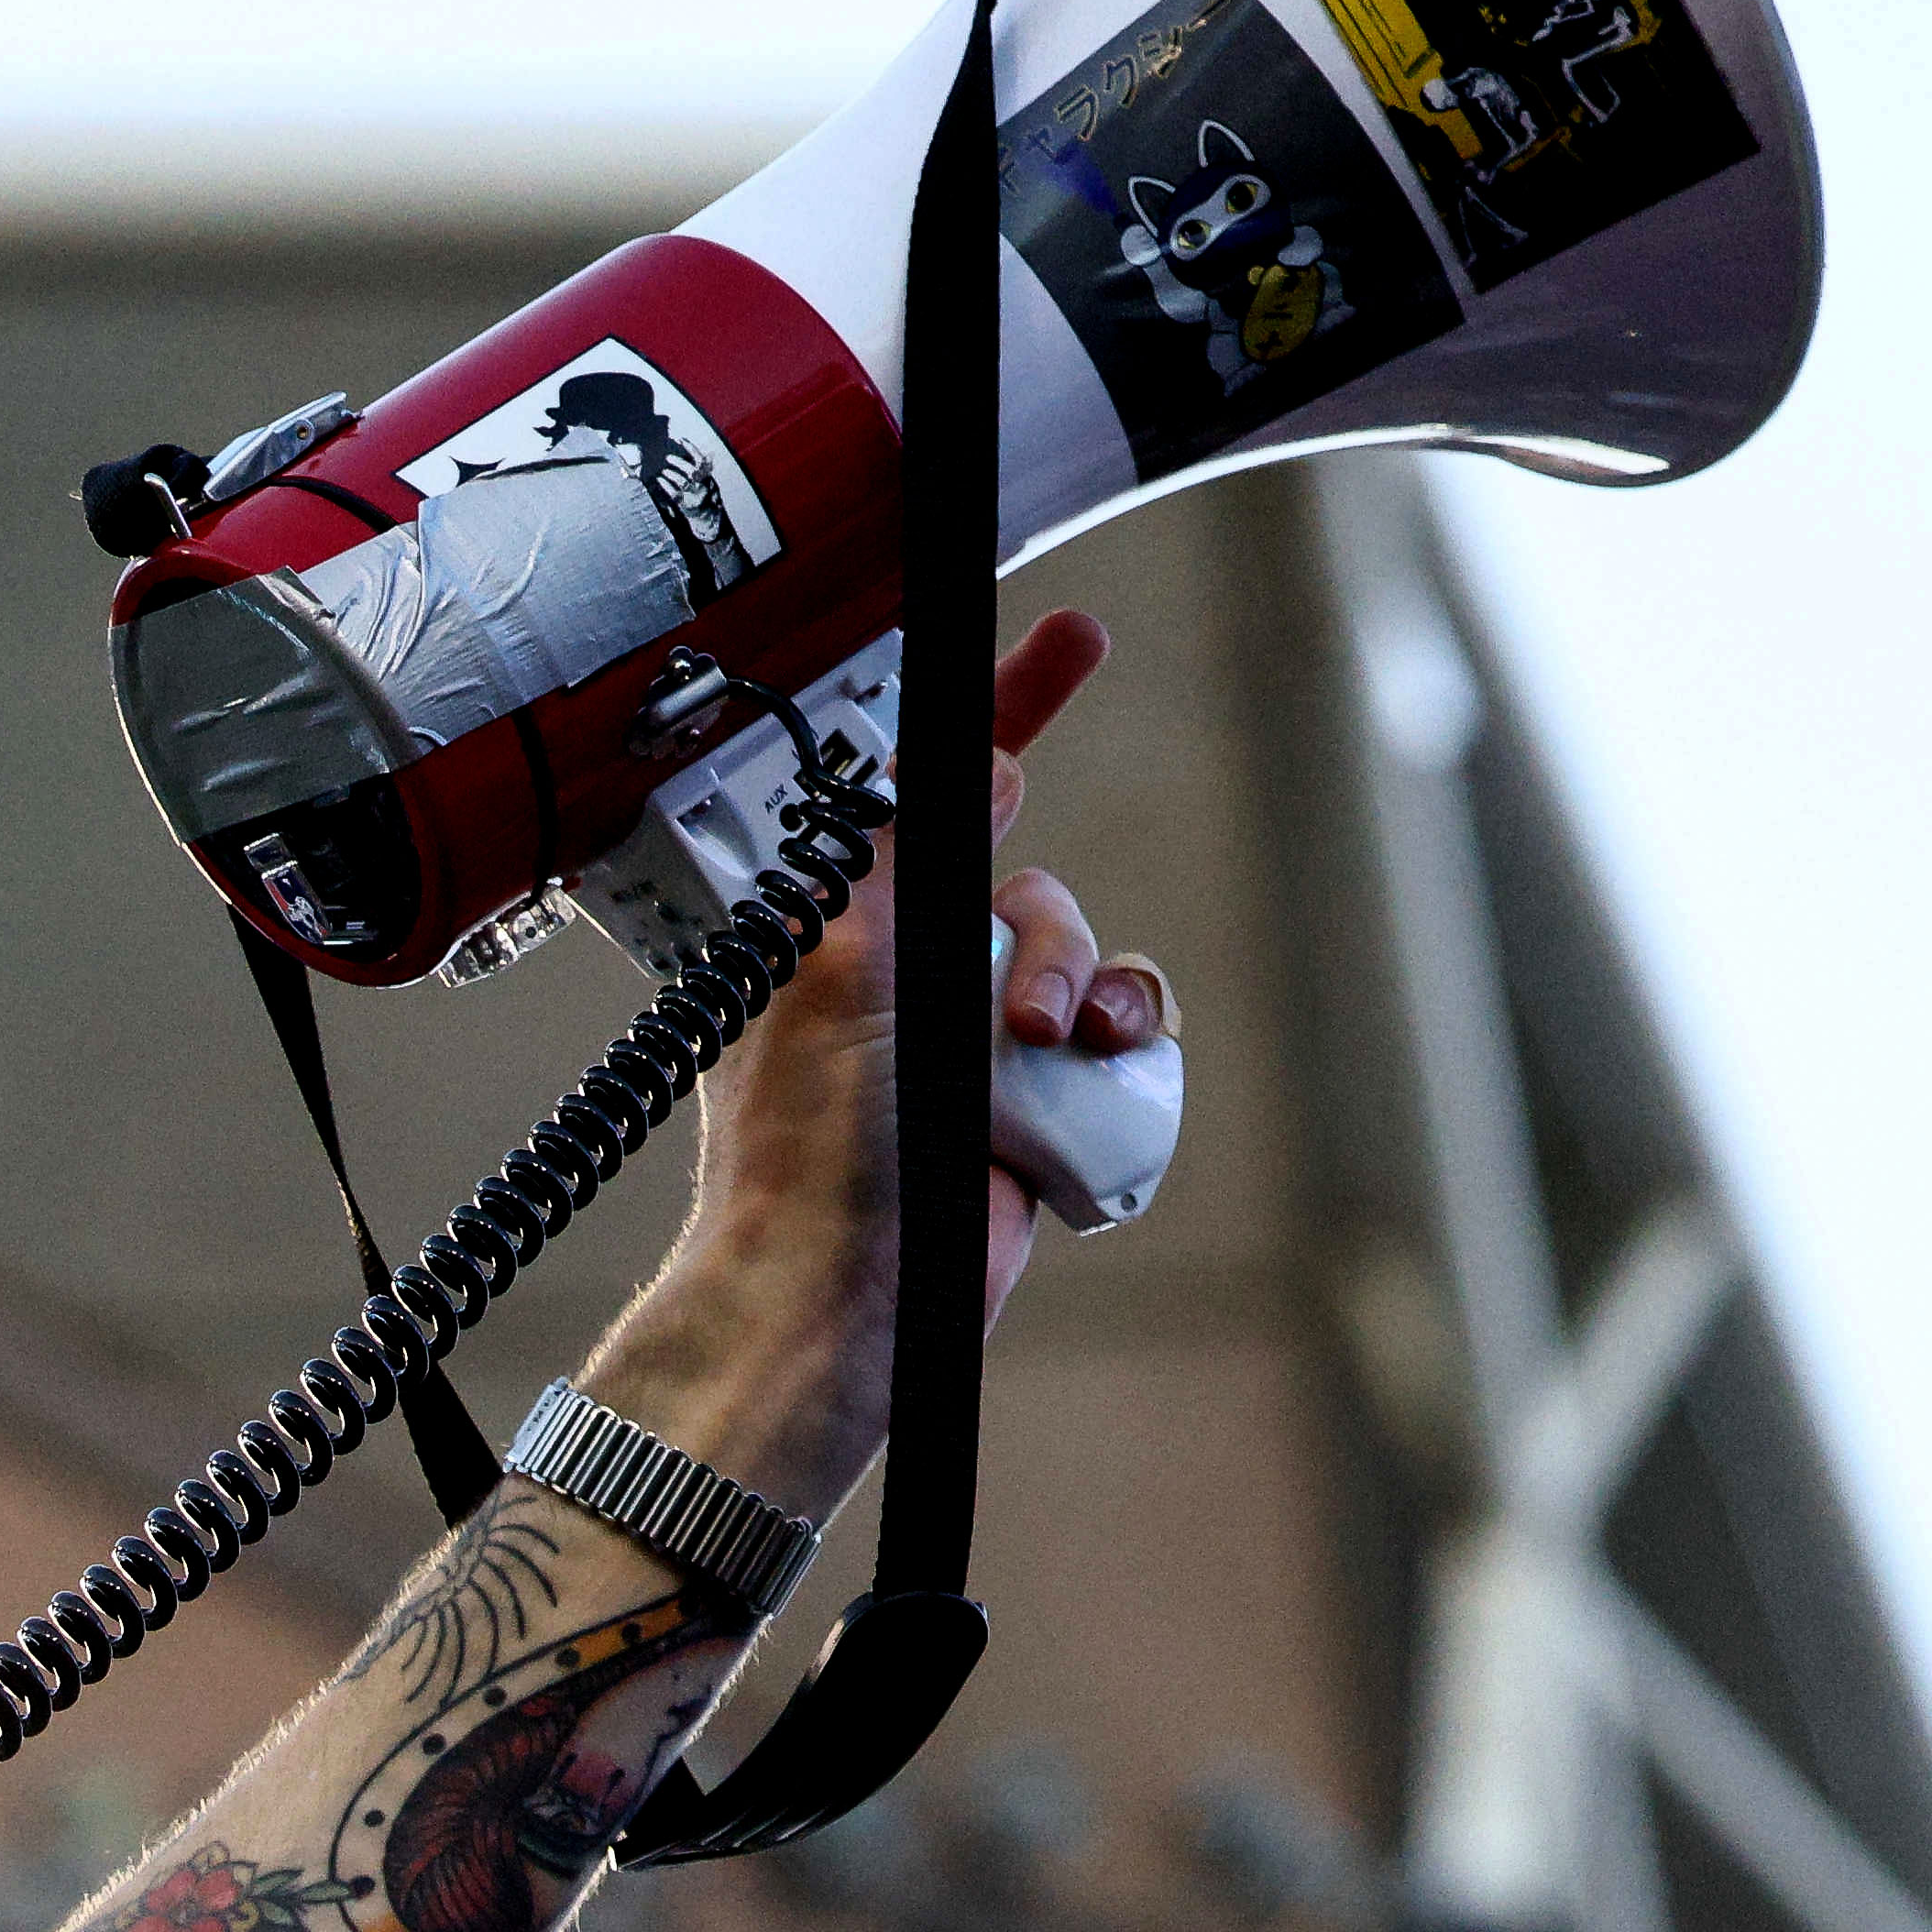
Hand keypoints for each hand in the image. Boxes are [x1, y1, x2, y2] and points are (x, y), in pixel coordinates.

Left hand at [593, 610, 1170, 1508]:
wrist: (846, 1294)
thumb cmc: (814, 1142)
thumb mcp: (843, 956)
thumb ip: (903, 848)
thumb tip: (965, 759)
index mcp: (848, 927)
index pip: (934, 792)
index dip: (1009, 709)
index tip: (1073, 638)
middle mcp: (915, 977)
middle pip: (1032, 887)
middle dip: (1042, 936)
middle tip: (1017, 1012)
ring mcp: (977, 1049)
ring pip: (1086, 967)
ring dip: (1085, 1001)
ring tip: (1042, 1063)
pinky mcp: (1034, 1113)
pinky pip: (1118, 1050)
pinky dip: (1118, 1064)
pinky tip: (1082, 1100)